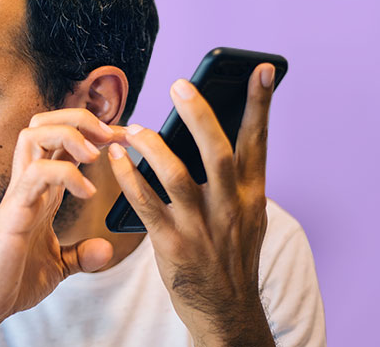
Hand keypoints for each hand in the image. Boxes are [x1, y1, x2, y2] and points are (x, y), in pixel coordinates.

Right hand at [0, 109, 123, 346]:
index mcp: (40, 191)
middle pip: (43, 123)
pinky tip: (87, 192)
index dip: (93, 132)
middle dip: (79, 118)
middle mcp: (28, 184)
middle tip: (110, 136)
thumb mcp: (57, 266)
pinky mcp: (14, 210)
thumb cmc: (10, 281)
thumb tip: (104, 248)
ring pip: (34, 135)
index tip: (123, 139)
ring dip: (71, 134)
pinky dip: (67, 174)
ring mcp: (19, 194)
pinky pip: (37, 173)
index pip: (61, 142)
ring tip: (96, 155)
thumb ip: (80, 254)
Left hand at [105, 63, 277, 346]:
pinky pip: (146, 204)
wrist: (226, 311)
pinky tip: (117, 159)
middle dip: (200, 116)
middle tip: (181, 84)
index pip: (258, 142)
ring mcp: (202, 227)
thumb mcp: (248, 217)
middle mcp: (230, 209)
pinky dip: (130, 178)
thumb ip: (235, 181)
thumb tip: (218, 137)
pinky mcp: (173, 244)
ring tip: (135, 127)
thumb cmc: (231, 257)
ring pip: (179, 176)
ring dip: (154, 147)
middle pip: (218, 153)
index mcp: (252, 197)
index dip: (261, 105)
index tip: (262, 70)